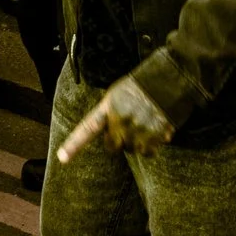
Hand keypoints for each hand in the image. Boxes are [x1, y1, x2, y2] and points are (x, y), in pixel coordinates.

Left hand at [58, 74, 173, 159]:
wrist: (172, 78)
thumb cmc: (146, 83)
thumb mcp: (120, 91)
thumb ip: (111, 111)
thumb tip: (110, 132)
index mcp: (110, 106)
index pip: (88, 127)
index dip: (74, 145)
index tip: (62, 158)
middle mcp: (121, 119)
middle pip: (113, 146)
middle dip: (120, 140)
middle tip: (132, 126)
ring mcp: (137, 128)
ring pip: (132, 150)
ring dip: (139, 142)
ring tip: (148, 123)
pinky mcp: (154, 136)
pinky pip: (148, 152)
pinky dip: (153, 145)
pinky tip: (157, 129)